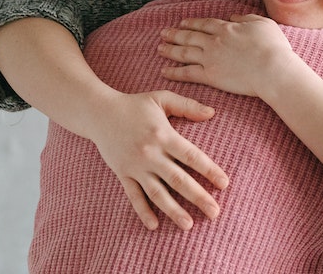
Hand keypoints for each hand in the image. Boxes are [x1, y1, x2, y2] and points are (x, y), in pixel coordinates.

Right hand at [86, 90, 229, 230]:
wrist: (98, 113)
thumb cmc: (134, 105)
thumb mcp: (162, 98)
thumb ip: (188, 106)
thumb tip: (212, 113)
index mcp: (164, 135)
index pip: (191, 156)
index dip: (209, 170)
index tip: (224, 184)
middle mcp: (150, 154)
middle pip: (178, 180)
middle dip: (198, 197)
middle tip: (215, 212)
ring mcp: (135, 166)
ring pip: (157, 193)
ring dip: (174, 210)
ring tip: (189, 225)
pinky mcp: (123, 174)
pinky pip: (134, 196)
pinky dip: (143, 211)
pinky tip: (154, 226)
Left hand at [158, 15, 301, 100]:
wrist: (272, 69)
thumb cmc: (273, 47)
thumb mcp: (263, 23)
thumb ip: (246, 18)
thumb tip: (234, 17)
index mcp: (227, 28)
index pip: (205, 24)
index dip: (192, 23)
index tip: (183, 23)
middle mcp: (214, 42)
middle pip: (189, 36)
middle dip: (175, 34)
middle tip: (163, 33)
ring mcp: (210, 59)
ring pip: (184, 52)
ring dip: (170, 50)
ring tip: (159, 48)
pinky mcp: (210, 76)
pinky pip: (187, 73)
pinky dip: (174, 71)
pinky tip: (164, 70)